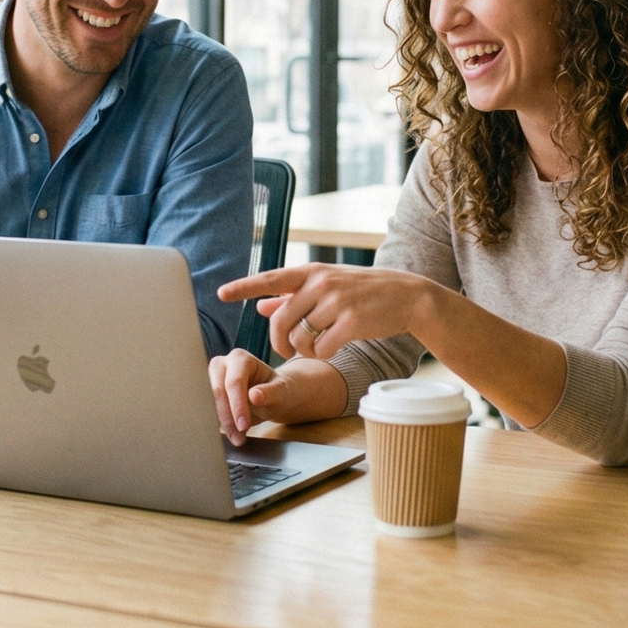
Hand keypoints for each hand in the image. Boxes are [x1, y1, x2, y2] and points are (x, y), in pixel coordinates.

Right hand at [208, 350, 348, 443]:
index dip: (237, 405)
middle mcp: (223, 364)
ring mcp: (213, 378)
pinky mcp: (209, 392)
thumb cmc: (277, 390)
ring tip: (238, 439)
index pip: (234, 382)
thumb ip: (270, 392)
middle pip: (218, 390)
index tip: (244, 426)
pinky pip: (210, 409)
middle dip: (228, 417)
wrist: (272, 396)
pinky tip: (232, 435)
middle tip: (239, 438)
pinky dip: (221, 424)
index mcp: (241, 358)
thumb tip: (254, 396)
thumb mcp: (280, 392)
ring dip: (224, 423)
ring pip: (211, 402)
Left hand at [218, 264, 444, 361]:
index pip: (270, 278)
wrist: (406, 296)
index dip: (244, 286)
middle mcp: (321, 283)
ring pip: (300, 337)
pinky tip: (330, 350)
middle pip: (280, 320)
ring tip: (316, 346)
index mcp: (311, 272)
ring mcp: (337, 301)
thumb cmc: (361, 292)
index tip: (221, 293)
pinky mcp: (352, 322)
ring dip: (304, 349)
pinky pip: (321, 348)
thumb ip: (291, 296)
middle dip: (278, 341)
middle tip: (285, 351)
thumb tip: (260, 304)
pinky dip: (321, 355)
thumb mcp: (326, 286)